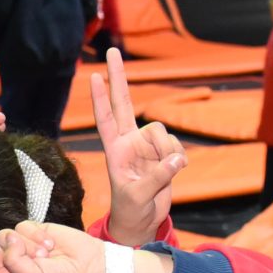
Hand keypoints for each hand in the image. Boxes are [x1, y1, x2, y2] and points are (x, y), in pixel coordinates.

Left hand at [0, 216, 171, 272]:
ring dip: (26, 246)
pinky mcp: (29, 229)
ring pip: (4, 236)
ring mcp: (16, 244)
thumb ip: (18, 264)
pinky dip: (36, 237)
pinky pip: (22, 228)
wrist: (88, 265)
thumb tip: (8, 240)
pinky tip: (50, 246)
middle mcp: (5, 262)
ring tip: (45, 256)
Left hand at [91, 49, 184, 243]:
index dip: (100, 98)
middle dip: (118, 77)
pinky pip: (175, 145)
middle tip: (111, 51)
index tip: (94, 75)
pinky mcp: (164, 152)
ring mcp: (146, 145)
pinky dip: (178, 158)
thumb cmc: (131, 209)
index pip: (105, 118)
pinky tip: (175, 170)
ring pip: (161, 131)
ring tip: (165, 172)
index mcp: (114, 149)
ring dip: (167, 150)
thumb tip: (177, 159)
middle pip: (123, 102)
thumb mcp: (139, 196)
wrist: (143, 221)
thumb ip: (158, 176)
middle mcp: (129, 141)